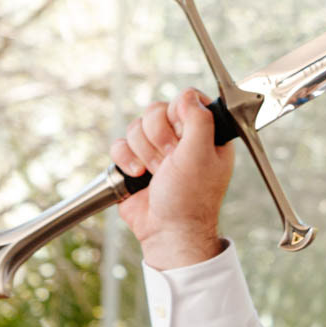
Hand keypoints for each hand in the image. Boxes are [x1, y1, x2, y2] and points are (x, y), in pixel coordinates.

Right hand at [111, 88, 235, 268]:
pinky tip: (139, 176)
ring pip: (136, 126)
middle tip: (170, 159)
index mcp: (206, 133)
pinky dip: (126, 160)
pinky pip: (120, 144)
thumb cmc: (191, 199)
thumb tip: (187, 95)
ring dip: (144, 152)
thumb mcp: (202, 155)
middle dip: (159, 138)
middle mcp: (181, 138)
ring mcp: (156, 149)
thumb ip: (199, 120)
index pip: (187, 99)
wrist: (167, 230)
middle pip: (156, 110)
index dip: (178, 114)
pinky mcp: (134, 161)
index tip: (181, 136)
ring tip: (157, 173)